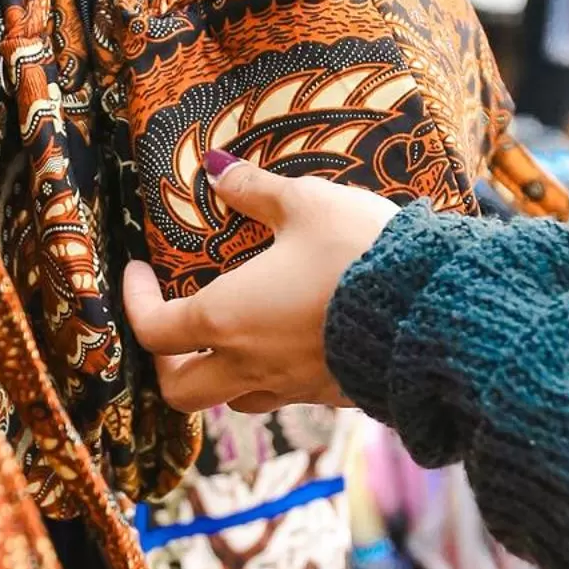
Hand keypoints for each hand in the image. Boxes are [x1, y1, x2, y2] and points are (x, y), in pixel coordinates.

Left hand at [122, 156, 397, 412]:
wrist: (433, 308)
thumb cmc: (358, 252)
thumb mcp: (306, 203)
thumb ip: (256, 190)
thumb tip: (217, 169)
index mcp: (227, 319)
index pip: (154, 331)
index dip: (135, 302)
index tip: (140, 273)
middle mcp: (251, 364)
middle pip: (181, 392)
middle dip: (169, 363)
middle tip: (179, 326)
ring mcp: (293, 387)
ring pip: (235, 399)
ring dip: (222, 373)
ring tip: (238, 334)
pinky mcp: (333, 396)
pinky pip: (287, 395)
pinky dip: (274, 374)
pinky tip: (295, 339)